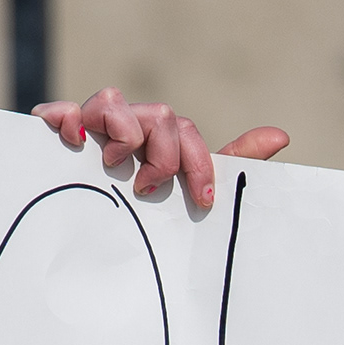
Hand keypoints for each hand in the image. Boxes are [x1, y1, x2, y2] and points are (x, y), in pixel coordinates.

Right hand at [32, 87, 289, 211]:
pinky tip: (75, 141)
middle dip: (163, 154)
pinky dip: (68, 117)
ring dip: (123, 134)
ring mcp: (97, 128)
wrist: (94, 243)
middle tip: (149, 189)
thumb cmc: (148, 213)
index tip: (201, 201)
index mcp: (163, 142)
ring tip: (115, 167)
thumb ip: (232, 162)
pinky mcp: (61, 133)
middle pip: (158, 115)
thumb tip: (282, 135)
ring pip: (114, 102)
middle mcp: (132, 128)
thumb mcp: (191, 192)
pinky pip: (65, 110)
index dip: (197, 164)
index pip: (186, 132)